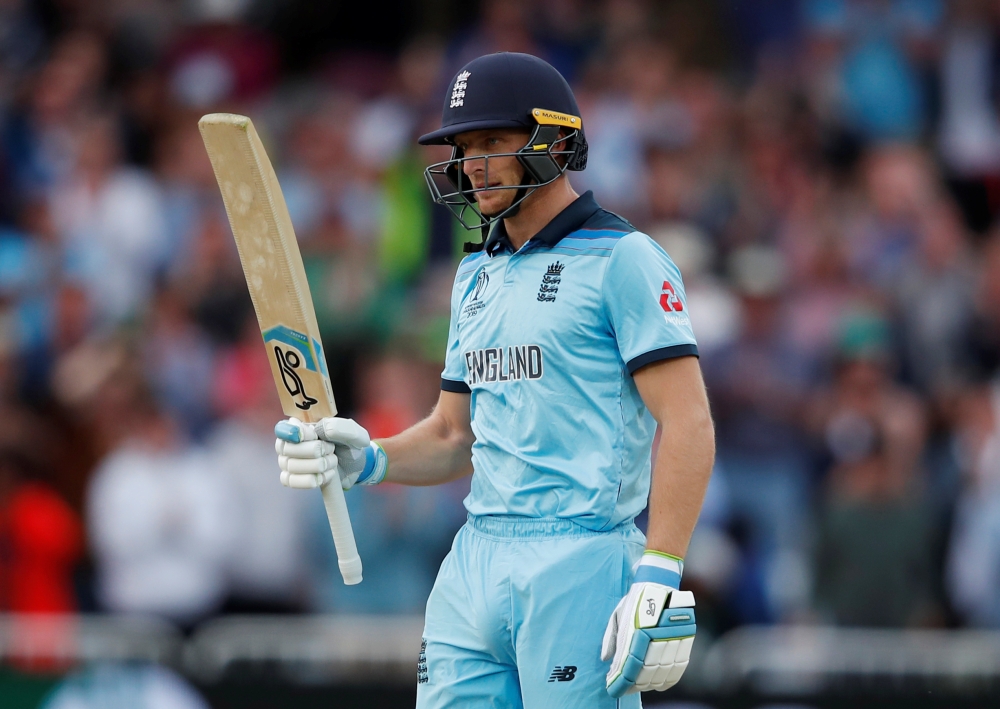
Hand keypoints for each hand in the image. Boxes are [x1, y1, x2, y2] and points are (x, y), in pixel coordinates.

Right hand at [274, 417, 387, 489]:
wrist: (354, 466)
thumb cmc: (349, 445)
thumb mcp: (353, 433)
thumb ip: (340, 427)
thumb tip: (322, 429)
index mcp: (300, 425)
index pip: (284, 428)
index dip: (295, 433)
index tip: (315, 436)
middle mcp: (288, 442)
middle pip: (288, 449)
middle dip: (315, 451)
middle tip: (331, 450)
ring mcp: (286, 461)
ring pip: (291, 466)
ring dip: (317, 466)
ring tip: (332, 462)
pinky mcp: (290, 477)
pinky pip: (291, 481)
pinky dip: (310, 480)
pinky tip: (324, 476)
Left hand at [601, 552, 695, 696]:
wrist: (660, 582)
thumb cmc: (635, 599)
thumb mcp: (617, 614)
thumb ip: (611, 638)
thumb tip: (606, 659)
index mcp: (637, 630)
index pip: (629, 665)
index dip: (620, 681)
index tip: (612, 689)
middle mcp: (656, 636)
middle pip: (646, 672)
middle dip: (634, 685)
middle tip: (625, 688)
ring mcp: (673, 637)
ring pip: (663, 671)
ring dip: (650, 683)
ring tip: (640, 687)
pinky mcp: (686, 637)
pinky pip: (680, 665)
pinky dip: (670, 678)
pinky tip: (661, 684)